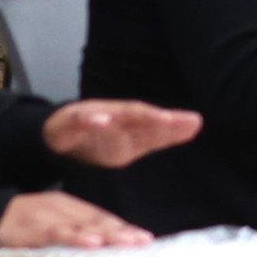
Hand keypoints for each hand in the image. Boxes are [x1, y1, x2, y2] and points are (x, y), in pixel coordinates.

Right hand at [0, 191, 151, 250]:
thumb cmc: (22, 224)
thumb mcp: (51, 222)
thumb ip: (74, 230)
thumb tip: (102, 245)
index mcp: (70, 207)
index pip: (103, 217)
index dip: (124, 227)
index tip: (145, 238)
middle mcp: (64, 209)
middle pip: (98, 220)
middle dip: (122, 231)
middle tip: (144, 241)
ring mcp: (48, 217)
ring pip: (82, 225)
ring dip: (106, 234)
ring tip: (127, 241)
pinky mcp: (32, 229)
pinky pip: (55, 233)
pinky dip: (75, 237)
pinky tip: (92, 242)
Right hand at [41, 99, 201, 168]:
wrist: (60, 135)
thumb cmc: (103, 135)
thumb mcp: (133, 140)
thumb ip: (162, 135)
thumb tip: (196, 124)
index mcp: (133, 125)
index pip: (155, 125)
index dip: (173, 125)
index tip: (194, 123)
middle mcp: (117, 116)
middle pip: (138, 116)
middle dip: (155, 118)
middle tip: (171, 119)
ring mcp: (94, 117)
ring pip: (112, 116)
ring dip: (128, 116)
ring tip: (151, 118)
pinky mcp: (70, 123)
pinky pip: (79, 121)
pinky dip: (89, 120)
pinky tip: (99, 121)